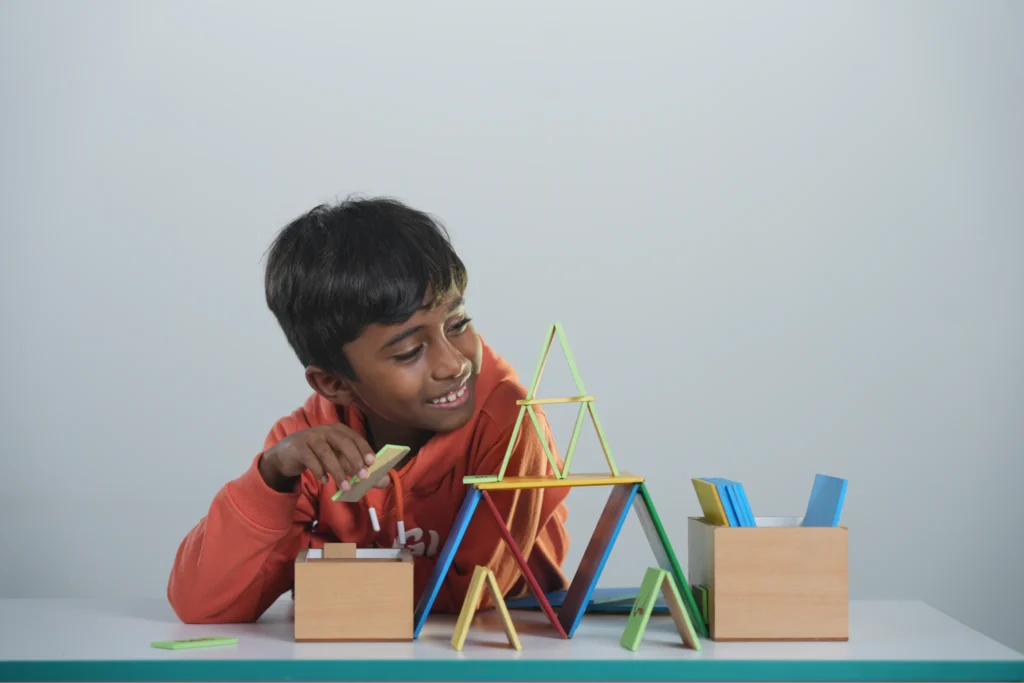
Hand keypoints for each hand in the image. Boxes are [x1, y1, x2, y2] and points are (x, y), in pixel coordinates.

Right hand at [258, 424, 385, 492]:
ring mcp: (311, 437)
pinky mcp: (298, 447)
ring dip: (337, 471)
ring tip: (345, 487)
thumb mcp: (340, 461)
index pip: (355, 437)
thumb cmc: (319, 456)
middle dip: (354, 459)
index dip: (364, 449)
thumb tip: (385, 481)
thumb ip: (361, 470)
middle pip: (343, 442)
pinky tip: (325, 481)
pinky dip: (319, 471)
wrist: (288, 455)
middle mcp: (326, 431)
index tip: (373, 463)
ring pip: (326, 453)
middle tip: (363, 477)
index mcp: (339, 431)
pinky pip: (310, 459)